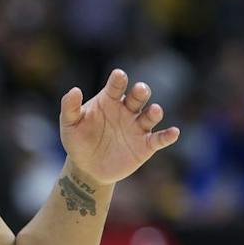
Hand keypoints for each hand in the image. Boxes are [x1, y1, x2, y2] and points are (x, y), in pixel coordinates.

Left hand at [59, 69, 180, 186]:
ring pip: (150, 116)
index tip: (119, 76)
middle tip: (140, 90)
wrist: (87, 169)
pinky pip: (159, 139)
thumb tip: (74, 90)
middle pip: (138, 97)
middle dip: (141, 92)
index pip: (116, 86)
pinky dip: (168, 136)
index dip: (118, 80)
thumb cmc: (77, 141)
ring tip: (154, 111)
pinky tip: (174, 132)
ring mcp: (137, 127)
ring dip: (154, 112)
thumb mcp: (69, 124)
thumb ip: (70, 107)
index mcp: (109, 100)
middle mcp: (127, 110)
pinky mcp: (145, 146)